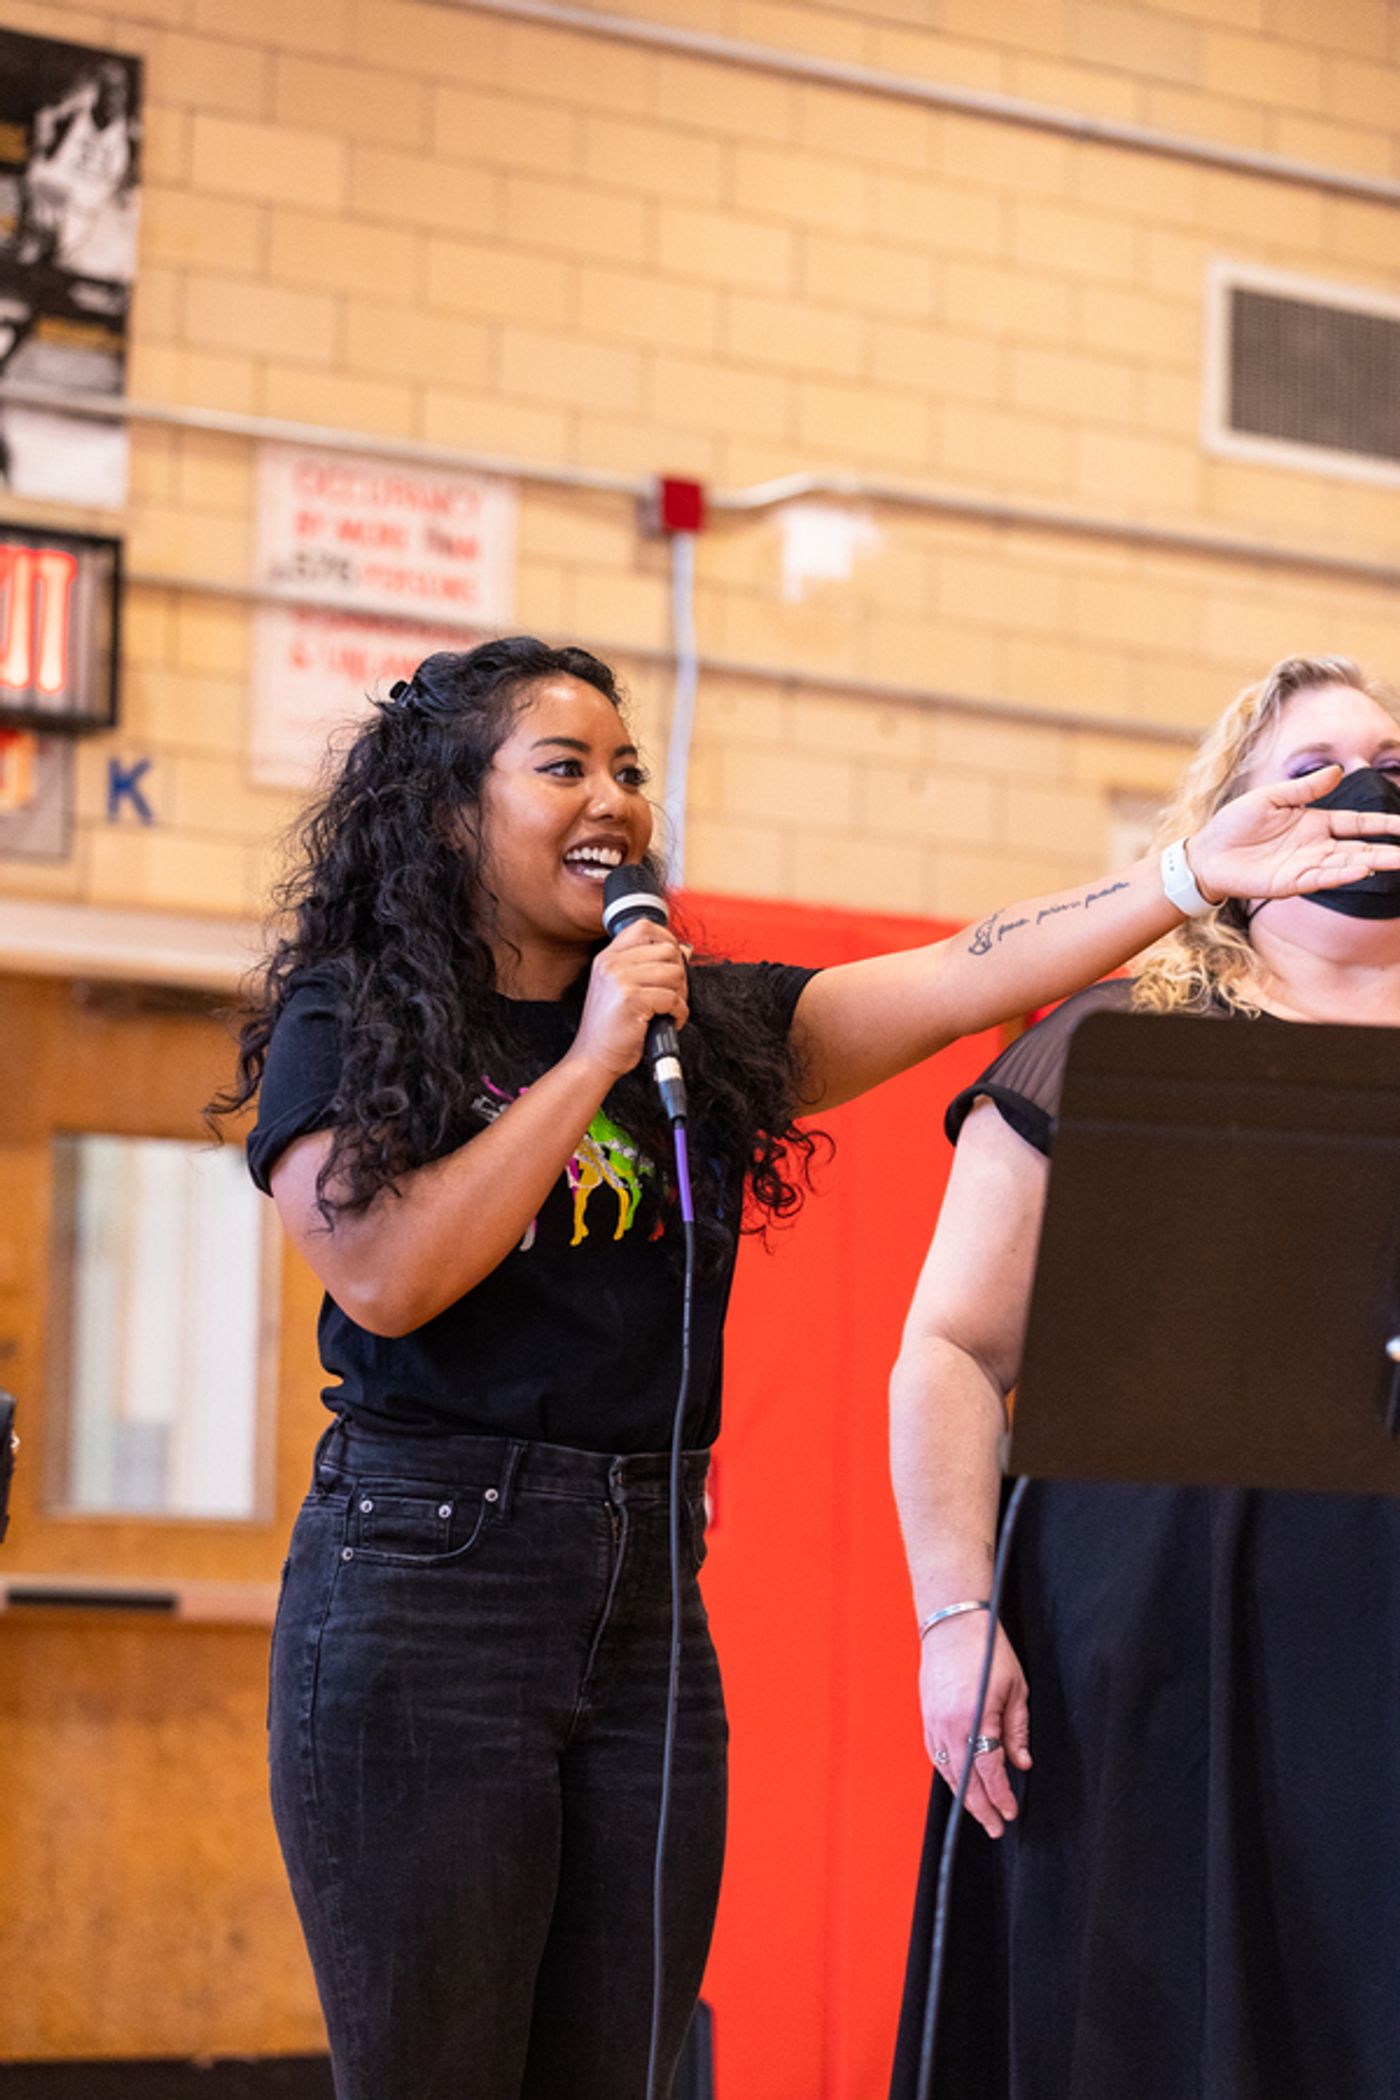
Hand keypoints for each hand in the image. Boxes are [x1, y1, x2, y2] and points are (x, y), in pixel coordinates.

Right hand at [569, 919, 688, 1083]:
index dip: (667, 940)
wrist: (593, 1058)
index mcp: (608, 958)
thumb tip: (686, 949)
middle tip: (673, 995)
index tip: (673, 962)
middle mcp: (611, 964)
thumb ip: (649, 966)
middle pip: (667, 950)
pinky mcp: (631, 1000)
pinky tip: (670, 1021)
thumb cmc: (611, 1028)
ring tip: (670, 1010)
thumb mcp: (624, 989)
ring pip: (675, 973)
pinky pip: (673, 998)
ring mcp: (620, 980)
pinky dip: (679, 1013)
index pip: (644, 927)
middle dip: (680, 974)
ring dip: (681, 995)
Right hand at [920, 1614, 1029, 1838]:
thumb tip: (1021, 1764)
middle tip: (995, 1828)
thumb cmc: (987, 1649)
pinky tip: (959, 1784)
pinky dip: (948, 1774)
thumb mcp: (1015, 1688)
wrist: (952, 1622)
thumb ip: (1017, 1730)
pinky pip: (936, 1755)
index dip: (1001, 1797)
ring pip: (947, 1772)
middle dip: (981, 1808)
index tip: (1011, 1812)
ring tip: (978, 1813)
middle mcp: (950, 1724)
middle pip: (966, 1779)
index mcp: (976, 1717)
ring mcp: (933, 1721)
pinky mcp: (926, 1716)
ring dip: (963, 1796)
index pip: (989, 1771)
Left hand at [1189, 764, 1399, 903]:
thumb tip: (1338, 770)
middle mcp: (1316, 846)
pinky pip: (1322, 878)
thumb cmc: (1235, 823)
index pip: (1358, 824)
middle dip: (1388, 851)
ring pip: (1347, 865)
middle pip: (1360, 848)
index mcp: (1315, 822)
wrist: (1208, 853)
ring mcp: (1306, 865)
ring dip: (1373, 863)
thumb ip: (1304, 788)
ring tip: (1398, 861)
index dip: (1382, 825)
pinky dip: (1342, 875)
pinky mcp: (1291, 883)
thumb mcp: (1270, 797)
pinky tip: (1362, 870)